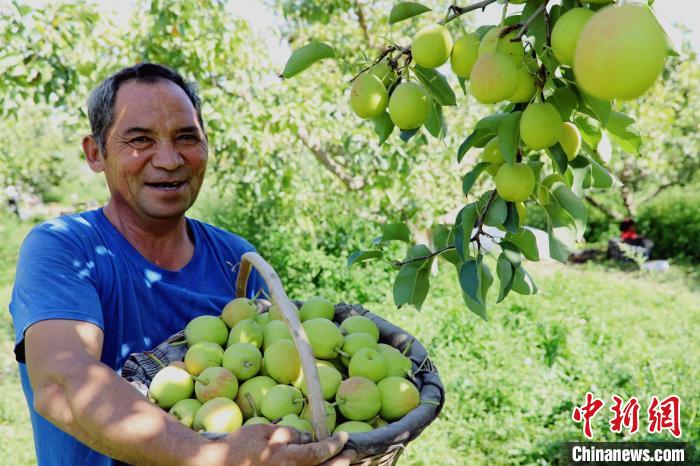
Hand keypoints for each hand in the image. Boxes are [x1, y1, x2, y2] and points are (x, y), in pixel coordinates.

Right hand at [202, 424, 351, 465]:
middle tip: (349, 455)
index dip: (334, 445)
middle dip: (339, 463)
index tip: (342, 437)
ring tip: (339, 464)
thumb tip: (306, 437)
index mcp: (287, 458)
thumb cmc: (239, 446)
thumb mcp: (264, 431)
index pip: (319, 452)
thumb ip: (288, 434)